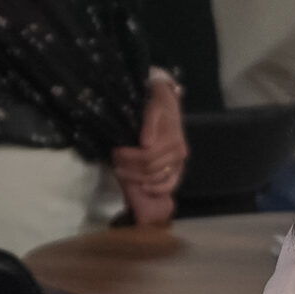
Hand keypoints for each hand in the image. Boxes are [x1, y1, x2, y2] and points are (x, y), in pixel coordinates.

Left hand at [113, 74, 186, 219]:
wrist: (169, 103)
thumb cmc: (158, 105)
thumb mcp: (153, 108)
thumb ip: (149, 124)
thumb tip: (145, 143)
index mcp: (173, 140)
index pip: (147, 156)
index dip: (128, 157)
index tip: (115, 152)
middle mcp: (179, 153)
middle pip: (150, 169)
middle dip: (129, 167)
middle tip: (114, 161)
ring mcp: (180, 162)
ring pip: (156, 178)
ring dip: (137, 178)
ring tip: (121, 171)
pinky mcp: (178, 168)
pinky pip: (170, 184)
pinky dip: (157, 190)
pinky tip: (143, 188)